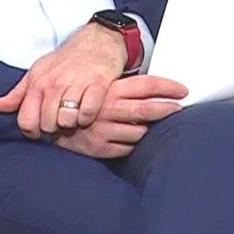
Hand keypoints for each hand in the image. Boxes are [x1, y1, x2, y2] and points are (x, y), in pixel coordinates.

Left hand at [0, 24, 132, 137]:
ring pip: (67, 120)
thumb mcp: (38, 71)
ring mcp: (76, 84)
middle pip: (48, 124)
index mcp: (38, 83)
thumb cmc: (67, 58)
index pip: (26, 121)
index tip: (41, 129)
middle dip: (55, 128)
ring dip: (72, 123)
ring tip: (75, 114)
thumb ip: (18, 93)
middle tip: (61, 119)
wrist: (98, 39)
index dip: (33, 131)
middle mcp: (55, 84)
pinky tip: (88, 110)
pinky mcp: (98, 84)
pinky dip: (88, 116)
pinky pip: (88, 112)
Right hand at [50, 76, 188, 158]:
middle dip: (168, 108)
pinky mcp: (100, 148)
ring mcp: (104, 130)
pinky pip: (129, 147)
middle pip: (148, 108)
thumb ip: (124, 89)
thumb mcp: (99, 88)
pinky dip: (135, 143)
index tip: (183, 90)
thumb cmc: (80, 103)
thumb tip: (155, 90)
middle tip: (179, 107)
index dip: (168, 87)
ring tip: (153, 125)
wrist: (51, 124)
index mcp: (108, 90)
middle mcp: (107, 110)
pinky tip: (134, 137)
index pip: (146, 85)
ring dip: (150, 128)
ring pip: (141, 131)